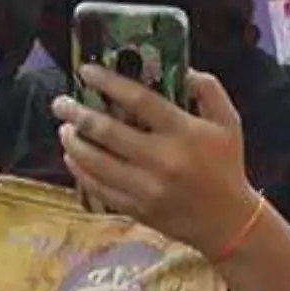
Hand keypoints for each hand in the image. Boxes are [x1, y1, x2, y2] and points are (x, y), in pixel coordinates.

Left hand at [50, 65, 254, 254]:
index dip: (109, 82)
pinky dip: (80, 171)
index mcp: (184, 133)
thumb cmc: (226, 165)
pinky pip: (99, 189)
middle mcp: (163, 160)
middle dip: (77, 114)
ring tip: (64, 129)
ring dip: (74, 143)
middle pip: (108, 132)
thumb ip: (208, 90)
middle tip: (60, 103)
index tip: (85, 71)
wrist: (228, 222)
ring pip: (97, 163)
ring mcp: (147, 188)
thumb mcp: (229, 122)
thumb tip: (182, 68)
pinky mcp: (137, 209)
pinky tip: (72, 158)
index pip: (139, 100)